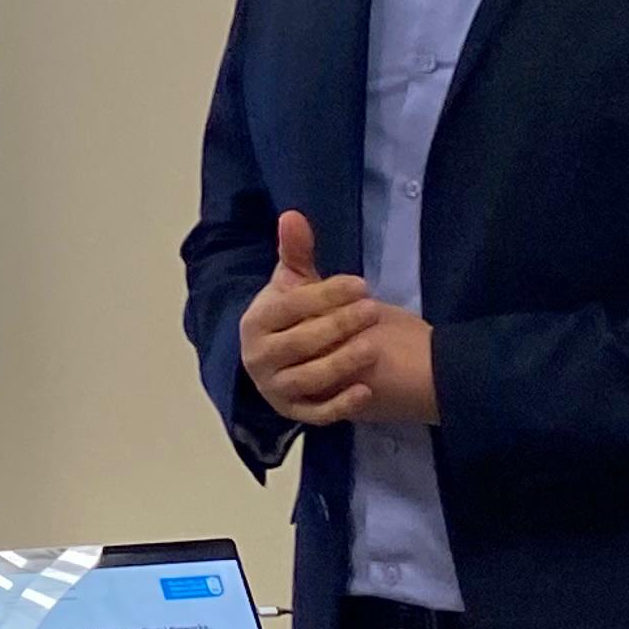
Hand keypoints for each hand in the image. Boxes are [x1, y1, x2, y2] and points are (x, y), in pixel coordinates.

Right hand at [240, 211, 441, 428]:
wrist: (292, 358)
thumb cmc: (296, 315)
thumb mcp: (295, 283)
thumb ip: (296, 251)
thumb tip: (292, 215)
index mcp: (254, 322)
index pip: (289, 307)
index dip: (325, 294)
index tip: (360, 284)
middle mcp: (258, 358)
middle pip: (301, 343)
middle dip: (339, 325)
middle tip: (372, 311)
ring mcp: (275, 388)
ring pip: (310, 378)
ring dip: (343, 362)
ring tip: (373, 346)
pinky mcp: (293, 414)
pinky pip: (316, 414)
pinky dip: (340, 405)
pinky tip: (367, 390)